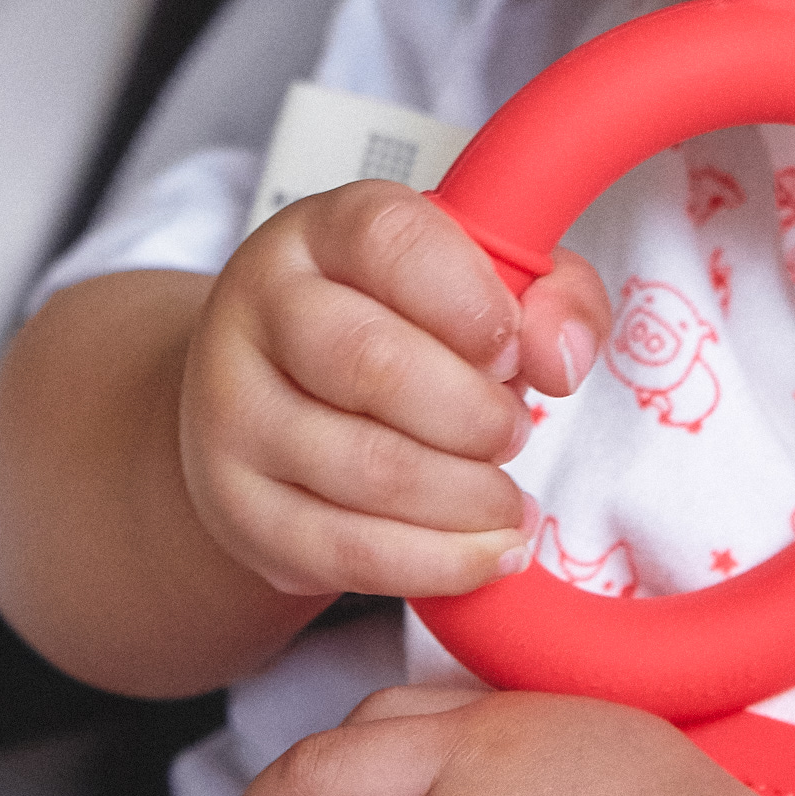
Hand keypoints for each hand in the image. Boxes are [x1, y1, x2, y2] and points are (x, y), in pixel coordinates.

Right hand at [181, 180, 606, 602]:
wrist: (272, 399)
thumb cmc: (396, 330)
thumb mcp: (477, 283)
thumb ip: (549, 296)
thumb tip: (559, 356)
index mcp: (321, 233)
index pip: (390, 240)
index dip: (471, 301)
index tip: (512, 349)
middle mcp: (259, 310)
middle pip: (374, 365)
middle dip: (476, 415)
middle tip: (513, 432)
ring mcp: (234, 411)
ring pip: (368, 469)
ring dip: (468, 499)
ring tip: (506, 500)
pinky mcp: (239, 506)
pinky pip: (347, 550)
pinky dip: (439, 562)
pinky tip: (485, 551)